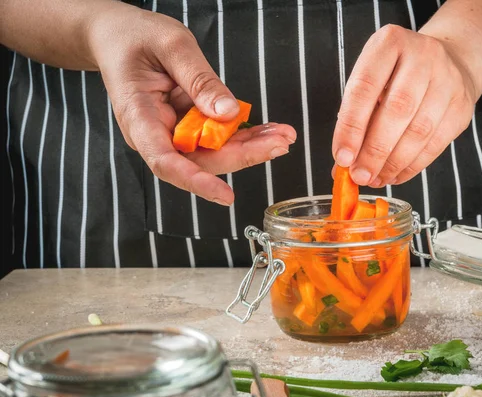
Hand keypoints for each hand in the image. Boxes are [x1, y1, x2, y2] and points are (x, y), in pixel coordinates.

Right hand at [88, 5, 294, 205]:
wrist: (118, 36)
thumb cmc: (134, 38)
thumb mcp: (172, 47)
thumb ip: (200, 81)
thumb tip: (227, 114)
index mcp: (139, 118)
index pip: (166, 163)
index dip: (197, 182)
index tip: (226, 196)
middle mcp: (156, 134)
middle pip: (202, 160)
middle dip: (244, 155)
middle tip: (280, 142)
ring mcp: (173, 132)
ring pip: (214, 151)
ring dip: (251, 146)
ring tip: (283, 135)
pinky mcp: (188, 126)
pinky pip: (217, 137)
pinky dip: (244, 134)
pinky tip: (269, 129)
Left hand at [331, 24, 479, 186]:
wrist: (451, 61)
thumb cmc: (399, 73)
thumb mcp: (373, 78)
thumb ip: (356, 116)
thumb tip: (343, 163)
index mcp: (390, 43)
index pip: (365, 87)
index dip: (351, 127)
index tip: (342, 157)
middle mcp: (423, 56)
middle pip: (396, 110)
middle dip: (374, 151)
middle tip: (359, 175)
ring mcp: (448, 80)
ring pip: (419, 131)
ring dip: (393, 163)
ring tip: (375, 179)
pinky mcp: (462, 106)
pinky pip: (436, 144)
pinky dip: (412, 166)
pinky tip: (395, 175)